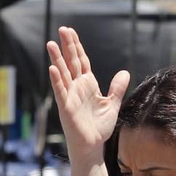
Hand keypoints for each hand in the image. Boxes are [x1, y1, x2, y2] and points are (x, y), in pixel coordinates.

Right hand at [46, 26, 130, 156]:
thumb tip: (124, 72)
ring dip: (57, 59)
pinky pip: (61, 91)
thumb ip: (117, 88)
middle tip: (61, 29)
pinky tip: (52, 68)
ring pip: (63, 74)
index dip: (76, 46)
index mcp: (87, 85)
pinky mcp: (66, 107)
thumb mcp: (112, 104)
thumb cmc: (99, 127)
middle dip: (67, 46)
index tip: (71, 32)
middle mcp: (76, 88)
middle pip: (71, 62)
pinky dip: (57, 80)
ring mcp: (70, 97)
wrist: (92, 146)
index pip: (81, 61)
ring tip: (50, 44)